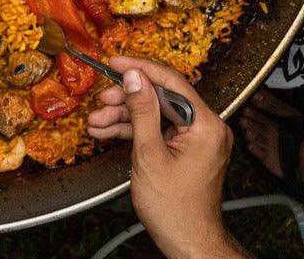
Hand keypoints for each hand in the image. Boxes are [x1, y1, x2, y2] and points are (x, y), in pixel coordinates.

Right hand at [84, 57, 244, 258]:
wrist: (188, 241)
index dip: (140, 69)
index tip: (115, 62)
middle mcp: (206, 126)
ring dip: (125, 117)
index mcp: (206, 124)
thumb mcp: (149, 155)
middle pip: (163, 98)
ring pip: (157, 114)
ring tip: (96, 122)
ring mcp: (197, 138)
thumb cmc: (174, 208)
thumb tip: (134, 77)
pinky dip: (135, 131)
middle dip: (127, 99)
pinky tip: (109, 132)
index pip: (172, 82)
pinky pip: (160, 130)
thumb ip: (142, 112)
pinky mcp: (187, 149)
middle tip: (101, 100)